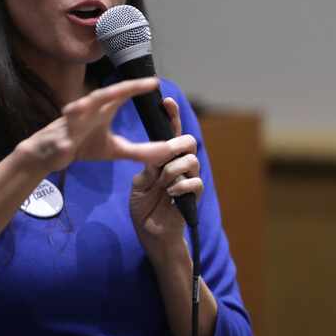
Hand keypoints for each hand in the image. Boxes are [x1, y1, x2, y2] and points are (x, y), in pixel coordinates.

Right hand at [15, 78, 174, 174]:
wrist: (50, 154)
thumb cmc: (82, 145)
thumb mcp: (114, 150)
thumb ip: (138, 150)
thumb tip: (165, 152)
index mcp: (101, 109)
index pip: (121, 94)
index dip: (136, 87)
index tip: (155, 83)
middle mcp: (87, 109)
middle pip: (104, 95)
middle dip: (121, 89)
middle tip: (139, 84)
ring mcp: (71, 123)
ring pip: (78, 109)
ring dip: (84, 106)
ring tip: (95, 100)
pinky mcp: (58, 139)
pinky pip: (61, 139)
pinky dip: (64, 138)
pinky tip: (68, 137)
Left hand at [129, 97, 203, 262]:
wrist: (151, 234)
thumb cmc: (144, 208)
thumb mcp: (140, 184)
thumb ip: (149, 167)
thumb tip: (157, 155)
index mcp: (164, 159)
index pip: (171, 133)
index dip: (171, 116)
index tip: (166, 101)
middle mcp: (179, 166)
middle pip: (189, 142)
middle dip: (178, 145)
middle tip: (165, 157)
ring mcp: (188, 180)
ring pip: (192, 160)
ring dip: (174, 170)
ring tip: (163, 183)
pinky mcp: (194, 196)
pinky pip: (195, 182)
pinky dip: (181, 185)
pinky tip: (170, 193)